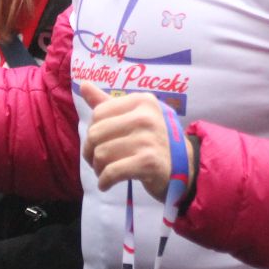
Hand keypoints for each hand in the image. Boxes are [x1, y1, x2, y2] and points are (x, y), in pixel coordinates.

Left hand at [81, 83, 193, 202]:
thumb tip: (84, 84)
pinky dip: (104, 181)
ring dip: (97, 168)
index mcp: (142, 101)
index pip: (98, 114)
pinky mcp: (149, 162)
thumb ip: (107, 102)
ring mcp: (148, 139)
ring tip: (104, 172)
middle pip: (95, 134)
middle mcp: (146, 117)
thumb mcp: (134, 116)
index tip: (98, 143)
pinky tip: (106, 185)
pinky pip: (111, 172)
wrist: (184, 168)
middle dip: (90, 152)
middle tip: (97, 161)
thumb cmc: (153, 140)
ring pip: (101, 153)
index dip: (92, 131)